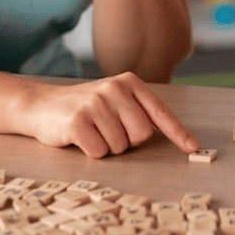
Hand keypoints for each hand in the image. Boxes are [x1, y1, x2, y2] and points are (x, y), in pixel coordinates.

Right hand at [20, 72, 199, 158]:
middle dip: (126, 140)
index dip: (178, 132)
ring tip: (92, 131)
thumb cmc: (84, 108)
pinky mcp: (78, 120)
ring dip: (106, 146)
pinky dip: (91, 152)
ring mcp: (95, 103)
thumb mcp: (114, 101)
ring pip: (120, 146)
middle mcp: (114, 89)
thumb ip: (139, 112)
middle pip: (141, 135)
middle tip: (107, 130)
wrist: (41, 105)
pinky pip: (100, 152)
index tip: (193, 148)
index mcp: (128, 83)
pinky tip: (80, 138)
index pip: (159, 111)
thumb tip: (175, 135)